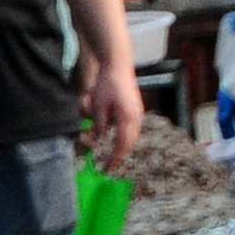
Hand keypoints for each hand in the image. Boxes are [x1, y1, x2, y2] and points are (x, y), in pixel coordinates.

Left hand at [81, 55, 144, 172]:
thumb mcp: (98, 106)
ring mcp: (136, 114)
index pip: (122, 145)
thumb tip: (99, 140)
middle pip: (128, 144)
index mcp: (128, 118)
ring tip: (109, 153)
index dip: (114, 159)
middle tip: (108, 166)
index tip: (106, 170)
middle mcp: (136, 118)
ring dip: (117, 144)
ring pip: (127, 136)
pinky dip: (118, 134)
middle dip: (117, 155)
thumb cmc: (106, 84)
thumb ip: (100, 125)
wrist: (117, 65)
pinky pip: (126, 128)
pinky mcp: (133, 110)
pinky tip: (110, 137)